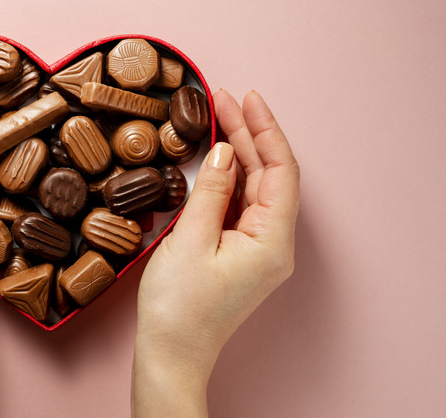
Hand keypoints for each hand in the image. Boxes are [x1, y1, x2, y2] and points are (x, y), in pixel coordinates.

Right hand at [132, 90, 299, 416]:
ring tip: (216, 119)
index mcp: (272, 240)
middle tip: (223, 100)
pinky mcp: (240, 254)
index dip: (265, 130)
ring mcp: (258, 249)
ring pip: (254, 188)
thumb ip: (211, 192)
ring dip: (237, 154)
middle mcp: (273, 243)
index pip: (281, 171)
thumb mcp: (190, 241)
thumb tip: (223, 153)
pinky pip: (240, 206)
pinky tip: (214, 160)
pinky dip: (228, 179)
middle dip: (248, 135)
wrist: (171, 354)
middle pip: (269, 175)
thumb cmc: (179, 308)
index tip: (247, 98)